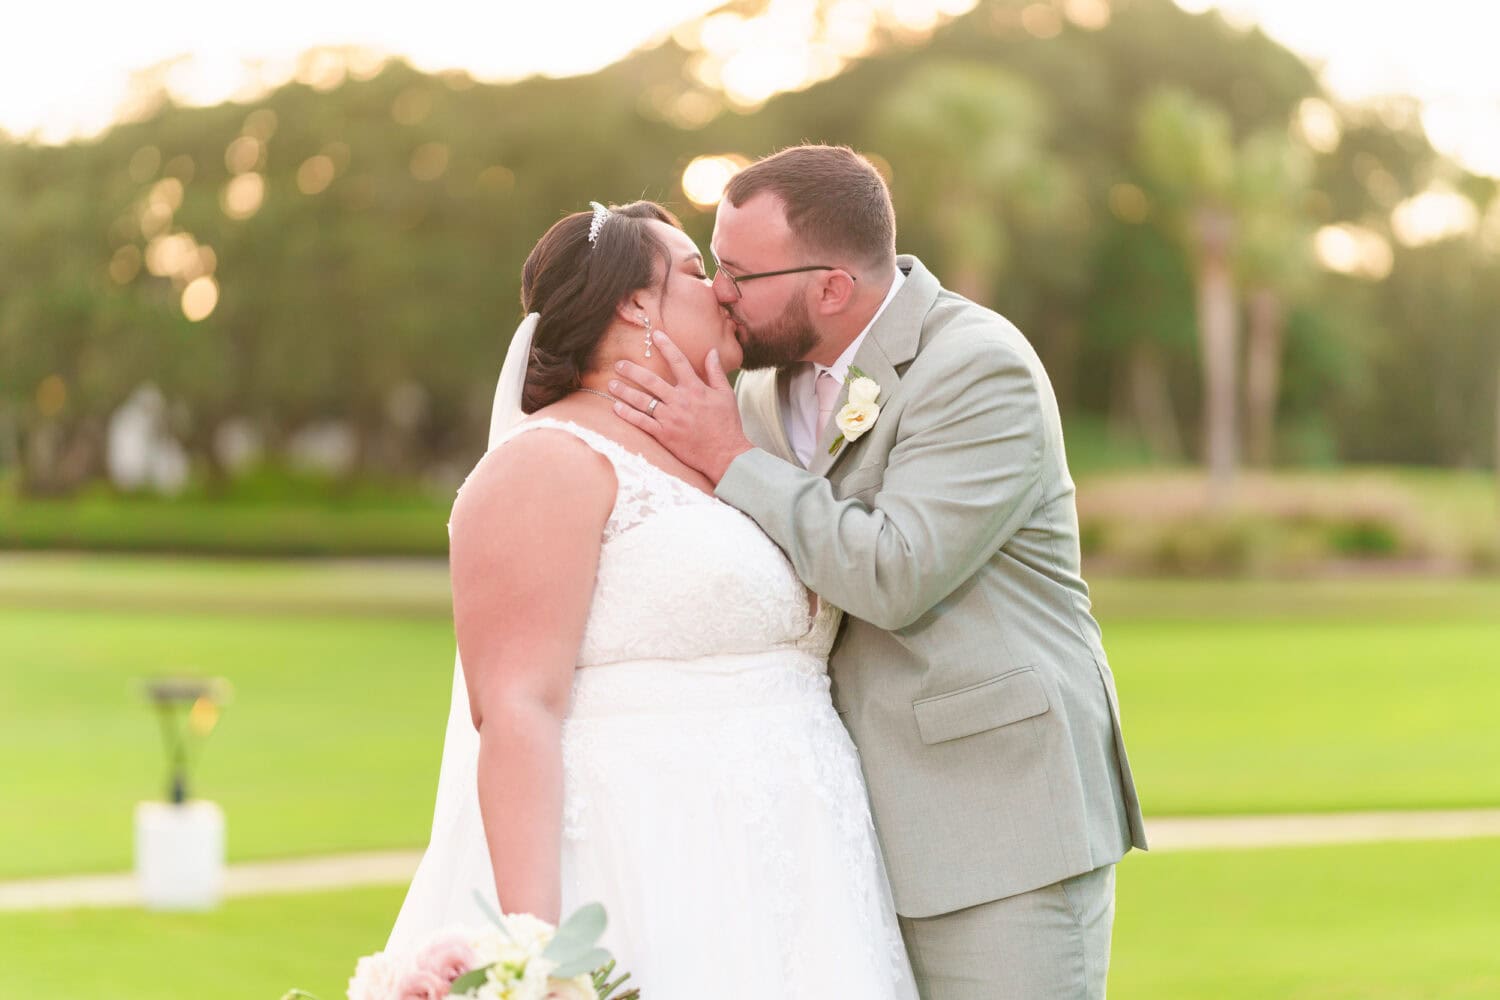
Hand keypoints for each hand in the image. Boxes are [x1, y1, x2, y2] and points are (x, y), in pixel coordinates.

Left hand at [610, 330, 752, 484]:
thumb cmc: (727, 424)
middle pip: (651, 381)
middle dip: (632, 371)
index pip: (678, 361)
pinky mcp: (664, 435)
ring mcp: (671, 418)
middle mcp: (680, 400)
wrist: (725, 454)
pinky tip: (616, 408)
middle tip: (619, 364)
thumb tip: (712, 351)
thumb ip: (716, 372)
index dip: (666, 346)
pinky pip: (642, 422)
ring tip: (612, 385)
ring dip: (625, 392)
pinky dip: (628, 414)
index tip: (655, 335)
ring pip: (642, 401)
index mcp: (695, 388)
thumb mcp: (726, 395)